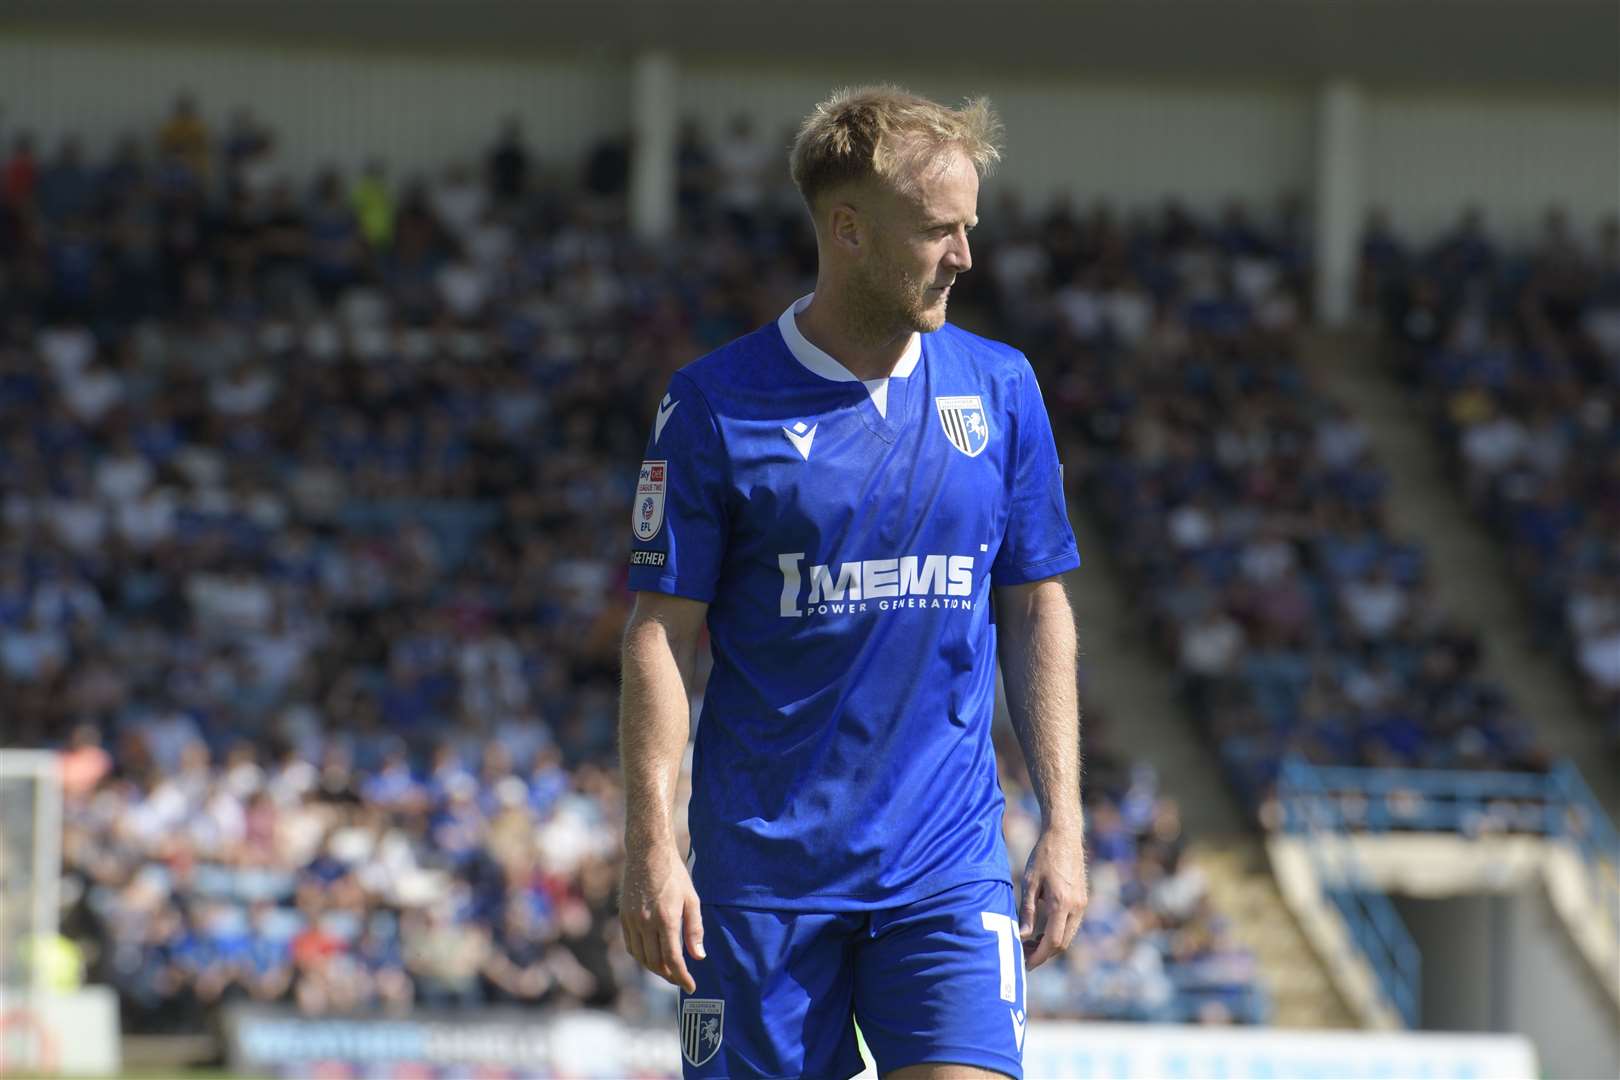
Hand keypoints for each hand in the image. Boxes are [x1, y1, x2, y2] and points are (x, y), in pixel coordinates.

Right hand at [619, 840, 704, 992]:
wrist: (648, 853)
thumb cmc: (674, 875)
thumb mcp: (692, 899)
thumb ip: (695, 929)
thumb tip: (699, 956)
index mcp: (666, 919)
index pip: (672, 959)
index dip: (682, 976)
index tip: (690, 986)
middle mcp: (646, 923)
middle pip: (655, 962)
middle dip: (669, 976)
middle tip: (680, 979)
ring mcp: (632, 920)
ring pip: (641, 957)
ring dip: (654, 968)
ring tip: (667, 971)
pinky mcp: (624, 917)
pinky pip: (631, 945)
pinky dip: (641, 956)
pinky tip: (651, 956)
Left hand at [1018, 823, 1087, 969]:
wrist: (1064, 835)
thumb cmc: (1043, 856)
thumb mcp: (1029, 883)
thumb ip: (1027, 912)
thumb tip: (1022, 936)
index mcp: (1061, 904)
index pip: (1053, 942)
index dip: (1039, 957)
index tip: (1026, 964)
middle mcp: (1076, 907)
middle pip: (1062, 943)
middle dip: (1044, 954)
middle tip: (1024, 955)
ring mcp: (1082, 904)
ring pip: (1068, 935)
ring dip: (1051, 944)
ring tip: (1030, 943)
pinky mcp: (1083, 899)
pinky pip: (1071, 924)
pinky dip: (1058, 932)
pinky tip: (1042, 929)